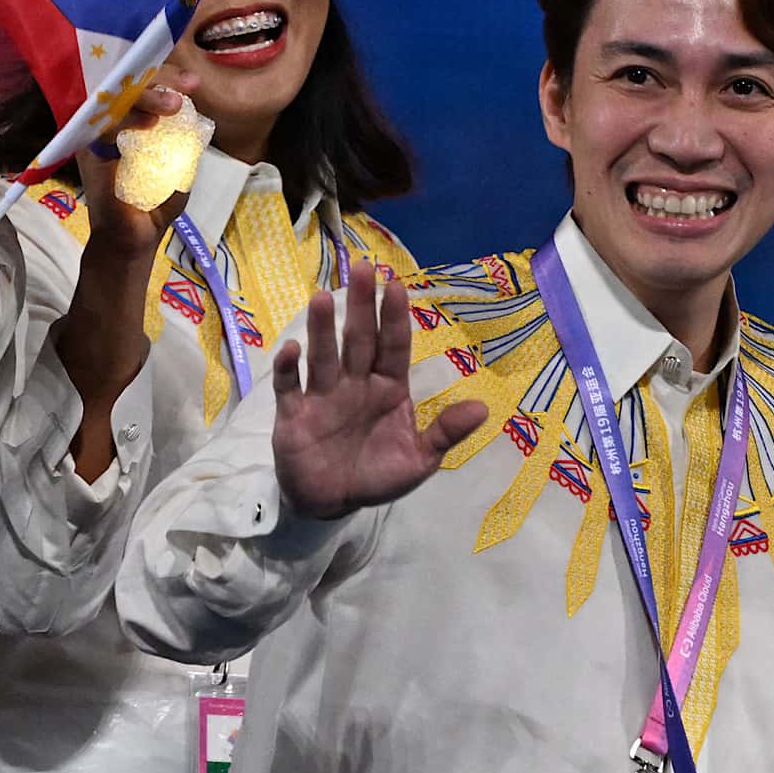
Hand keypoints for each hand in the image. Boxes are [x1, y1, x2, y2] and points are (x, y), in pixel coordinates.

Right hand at [70, 77, 199, 258]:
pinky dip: (127, 120)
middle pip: (127, 86)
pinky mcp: (90, 155)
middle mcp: (110, 125)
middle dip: (158, 79)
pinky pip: (104, 128)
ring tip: (174, 104)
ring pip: (115, 101)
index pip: (142, 88)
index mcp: (131, 124)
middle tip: (186, 86)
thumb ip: (183, 143)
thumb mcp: (179, 168)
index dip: (166, 78)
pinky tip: (150, 122)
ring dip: (146, 97)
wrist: (133, 241)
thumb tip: (195, 116)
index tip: (191, 83)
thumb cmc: (153, 204)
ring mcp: (97, 138)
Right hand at [272, 264, 486, 521]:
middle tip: (361, 268)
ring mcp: (322, 395)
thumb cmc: (377, 476)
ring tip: (323, 297)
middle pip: (358, 339)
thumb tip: (484, 406)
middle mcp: (355, 383)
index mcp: (388, 389)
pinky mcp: (293, 413)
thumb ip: (445, 433)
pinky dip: (290, 369)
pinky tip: (293, 350)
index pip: (393, 346)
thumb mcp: (418, 461)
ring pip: (324, 355)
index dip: (394, 318)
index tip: (397, 285)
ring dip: (322, 328)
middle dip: (360, 304)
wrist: (331, 504)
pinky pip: (290, 387)